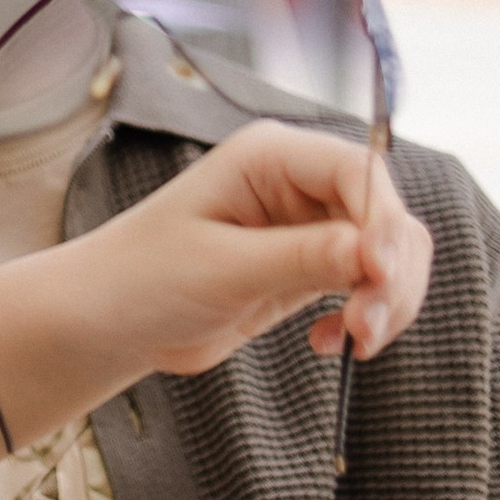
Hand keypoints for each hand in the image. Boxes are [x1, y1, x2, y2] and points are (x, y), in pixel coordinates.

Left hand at [93, 121, 431, 379]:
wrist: (110, 321)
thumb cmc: (144, 279)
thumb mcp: (222, 268)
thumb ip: (303, 258)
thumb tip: (376, 252)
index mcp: (270, 156)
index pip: (357, 170)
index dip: (383, 221)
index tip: (379, 276)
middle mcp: (297, 182)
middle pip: (386, 214)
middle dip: (390, 274)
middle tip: (364, 332)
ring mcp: (308, 225)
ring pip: (389, 253)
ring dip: (387, 301)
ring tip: (353, 343)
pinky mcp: (311, 267)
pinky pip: (369, 285)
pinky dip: (367, 316)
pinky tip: (329, 343)